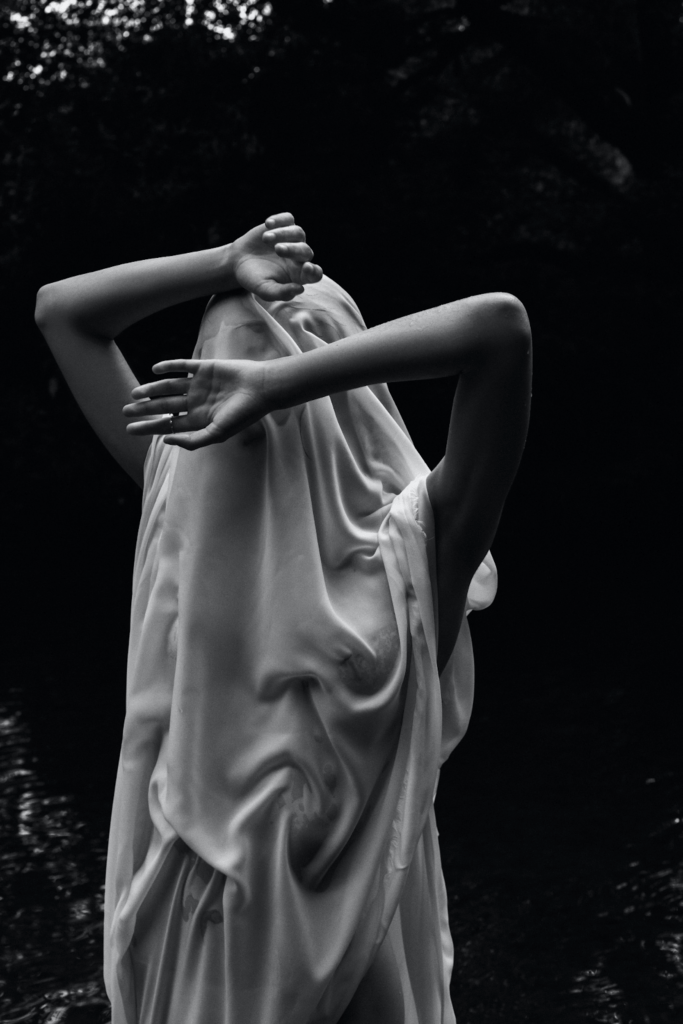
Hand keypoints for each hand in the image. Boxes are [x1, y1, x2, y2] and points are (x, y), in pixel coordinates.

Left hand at [123, 357, 277, 449]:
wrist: (261, 389)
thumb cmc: (243, 415)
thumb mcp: (217, 434)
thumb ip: (192, 441)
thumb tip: (166, 440)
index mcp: (199, 419)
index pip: (168, 423)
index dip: (148, 427)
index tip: (129, 429)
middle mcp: (196, 402)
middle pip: (164, 406)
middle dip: (144, 409)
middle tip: (125, 411)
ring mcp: (199, 384)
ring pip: (168, 386)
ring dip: (151, 389)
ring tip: (134, 393)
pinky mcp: (204, 367)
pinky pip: (182, 365)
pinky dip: (168, 366)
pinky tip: (154, 369)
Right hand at [230, 212, 322, 300]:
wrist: (238, 261)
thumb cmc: (254, 279)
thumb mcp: (264, 290)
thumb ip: (281, 293)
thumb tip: (300, 289)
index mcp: (298, 275)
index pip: (315, 274)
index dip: (314, 271)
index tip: (307, 268)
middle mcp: (299, 257)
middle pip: (306, 250)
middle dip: (293, 249)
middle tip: (278, 250)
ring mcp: (292, 240)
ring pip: (298, 232)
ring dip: (283, 234)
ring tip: (266, 238)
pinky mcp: (282, 226)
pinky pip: (288, 219)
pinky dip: (280, 220)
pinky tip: (268, 224)